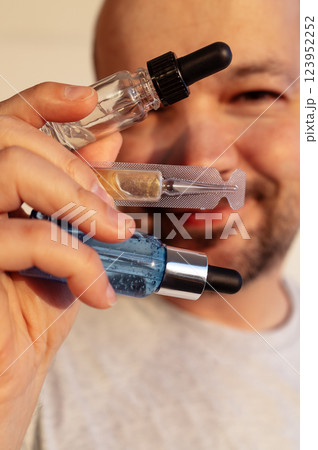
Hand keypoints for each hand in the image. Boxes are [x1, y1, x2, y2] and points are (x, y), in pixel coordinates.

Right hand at [0, 82, 134, 447]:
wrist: (6, 377)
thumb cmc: (25, 315)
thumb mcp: (61, 249)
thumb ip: (75, 199)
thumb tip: (105, 148)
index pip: (4, 122)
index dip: (43, 101)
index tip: (88, 102)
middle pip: (9, 140)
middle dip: (76, 170)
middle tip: (114, 214)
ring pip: (9, 168)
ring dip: (78, 203)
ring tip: (114, 239)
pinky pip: (26, 234)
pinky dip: (77, 258)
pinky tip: (97, 290)